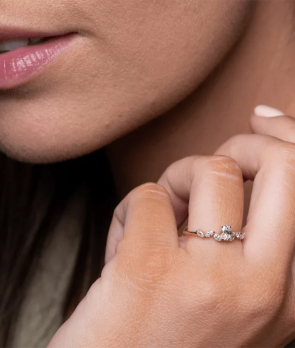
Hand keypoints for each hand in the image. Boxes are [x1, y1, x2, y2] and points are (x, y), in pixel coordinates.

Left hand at [48, 107, 294, 347]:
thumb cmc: (167, 337)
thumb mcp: (231, 292)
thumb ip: (249, 238)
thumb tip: (242, 163)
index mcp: (289, 298)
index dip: (288, 139)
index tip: (262, 120)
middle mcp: (264, 289)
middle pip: (284, 163)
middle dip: (246, 143)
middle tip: (213, 162)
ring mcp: (210, 280)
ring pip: (209, 170)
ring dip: (176, 179)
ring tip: (159, 215)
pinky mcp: (151, 270)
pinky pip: (147, 195)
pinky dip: (131, 208)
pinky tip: (123, 244)